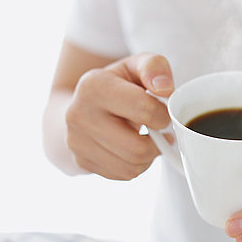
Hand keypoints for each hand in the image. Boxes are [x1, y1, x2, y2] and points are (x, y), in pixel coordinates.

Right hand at [65, 53, 173, 179]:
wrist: (84, 104)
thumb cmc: (118, 85)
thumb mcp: (136, 66)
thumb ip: (154, 67)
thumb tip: (165, 87)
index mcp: (94, 86)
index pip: (144, 110)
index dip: (163, 115)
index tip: (162, 112)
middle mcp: (79, 115)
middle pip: (137, 148)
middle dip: (158, 142)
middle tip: (160, 131)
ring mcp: (77, 142)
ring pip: (132, 166)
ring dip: (149, 156)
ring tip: (147, 139)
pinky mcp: (82, 161)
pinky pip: (123, 175)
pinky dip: (136, 165)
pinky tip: (133, 148)